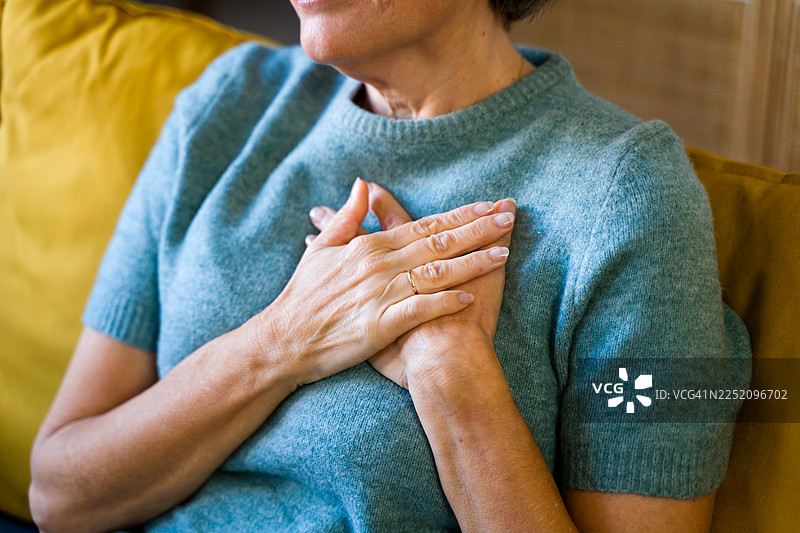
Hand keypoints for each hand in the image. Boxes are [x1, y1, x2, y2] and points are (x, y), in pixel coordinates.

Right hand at [261, 178, 514, 386]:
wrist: (284, 340)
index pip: (424, 225)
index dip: (460, 215)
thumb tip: (364, 184)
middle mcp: (379, 266)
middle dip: (477, 230)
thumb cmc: (303, 295)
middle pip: (438, 243)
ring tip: (503, 252)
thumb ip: (347, 216)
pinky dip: (444, 303)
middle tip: (509, 218)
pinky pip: (419, 311)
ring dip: (471, 263)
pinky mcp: (379, 326)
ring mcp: (380, 296)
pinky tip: (470, 296)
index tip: (489, 205)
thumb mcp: (321, 249)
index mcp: (369, 247)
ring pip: (435, 274)